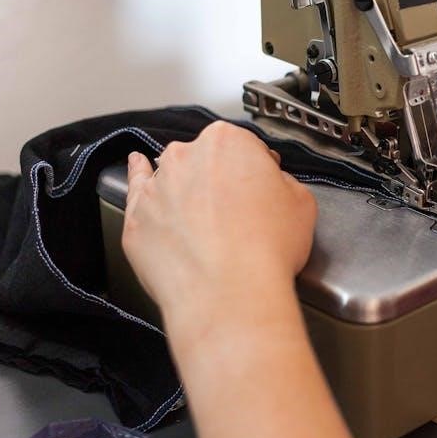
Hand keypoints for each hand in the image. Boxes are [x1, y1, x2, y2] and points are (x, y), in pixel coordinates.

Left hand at [122, 121, 317, 328]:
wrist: (230, 296)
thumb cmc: (266, 250)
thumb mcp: (301, 204)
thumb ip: (284, 183)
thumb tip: (273, 187)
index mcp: (229, 142)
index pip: (247, 147)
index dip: (258, 171)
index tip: (263, 189)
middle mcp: (186, 156)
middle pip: (207, 159)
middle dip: (221, 179)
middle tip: (239, 213)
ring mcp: (156, 187)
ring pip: (173, 175)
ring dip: (187, 188)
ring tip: (205, 217)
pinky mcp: (136, 218)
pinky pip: (135, 190)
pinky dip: (138, 178)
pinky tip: (139, 166)